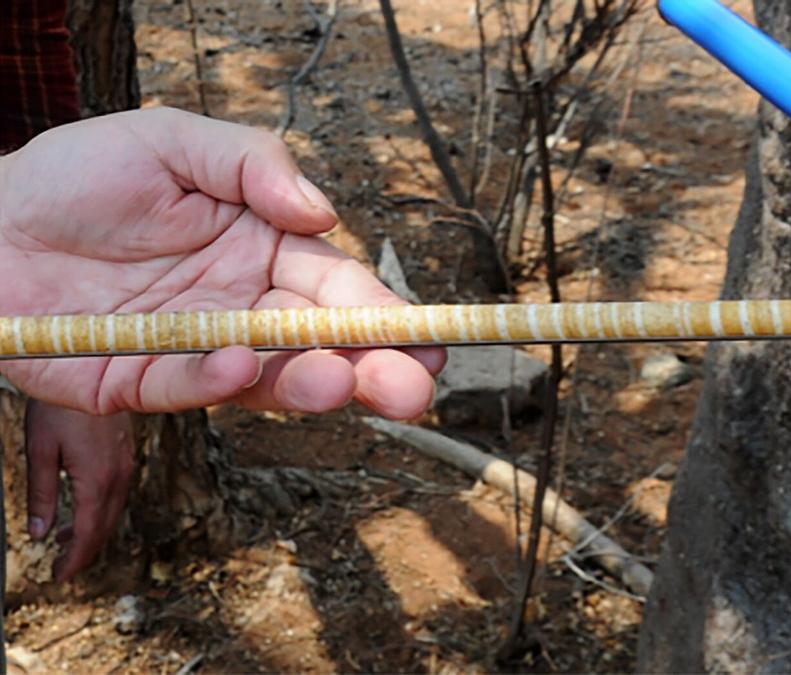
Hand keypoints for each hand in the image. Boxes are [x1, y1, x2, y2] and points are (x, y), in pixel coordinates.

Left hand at [0, 107, 444, 417]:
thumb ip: (253, 164)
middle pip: (321, 346)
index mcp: (265, 250)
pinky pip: (186, 386)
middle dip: (373, 369)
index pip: (340, 288)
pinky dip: (215, 379)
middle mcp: (243, 306)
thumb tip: (325, 211)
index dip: (387, 315)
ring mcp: (197, 350)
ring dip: (310, 384)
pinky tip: (238, 362)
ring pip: (268, 378)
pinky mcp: (141, 384)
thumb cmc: (77, 177)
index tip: (431, 340)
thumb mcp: (172, 141)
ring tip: (343, 384)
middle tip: (412, 389)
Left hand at [25, 399, 134, 579]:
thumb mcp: (40, 451)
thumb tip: (40, 533)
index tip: (59, 576)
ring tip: (65, 540)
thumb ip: (42, 495)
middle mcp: (119, 476)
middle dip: (84, 551)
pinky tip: (83, 508)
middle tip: (61, 567)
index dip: (75, 560)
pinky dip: (100, 510)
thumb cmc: (60, 408)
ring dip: (92, 530)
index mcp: (97, 480)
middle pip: (105, 527)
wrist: (93, 370)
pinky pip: (117, 493)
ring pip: (113, 511)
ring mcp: (126, 465)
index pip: (90, 533)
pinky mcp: (126, 455)